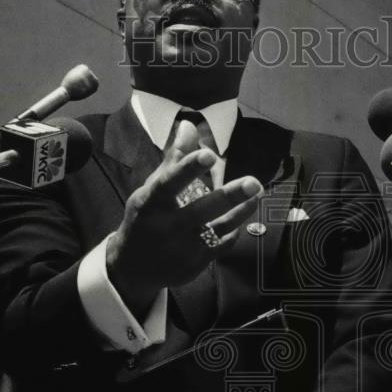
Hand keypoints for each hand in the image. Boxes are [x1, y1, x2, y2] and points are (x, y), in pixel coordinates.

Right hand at [106, 121, 262, 314]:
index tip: (209, 154)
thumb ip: (175, 159)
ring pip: (218, 228)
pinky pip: (222, 243)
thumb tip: (189, 125)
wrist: (133, 267)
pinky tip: (242, 214)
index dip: (189, 168)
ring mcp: (182, 248)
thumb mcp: (153, 189)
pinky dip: (233, 228)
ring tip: (257, 193)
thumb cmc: (146, 218)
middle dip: (229, 196)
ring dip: (241, 211)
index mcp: (151, 203)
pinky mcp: (196, 263)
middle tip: (253, 182)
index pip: (169, 183)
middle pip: (201, 210)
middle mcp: (166, 226)